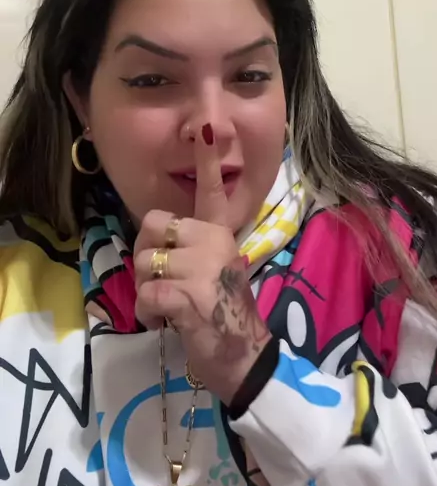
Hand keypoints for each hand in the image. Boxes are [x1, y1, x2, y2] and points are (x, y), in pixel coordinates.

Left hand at [133, 124, 271, 404]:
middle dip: (147, 257)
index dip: (207, 161)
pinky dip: (147, 313)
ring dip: (146, 290)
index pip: (212, 193)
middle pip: (152, 227)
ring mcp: (203, 268)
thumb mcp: (212, 273)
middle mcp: (214, 242)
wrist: (243, 358)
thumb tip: (154, 246)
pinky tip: (164, 322)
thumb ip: (190, 250)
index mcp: (219, 234)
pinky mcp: (190, 295)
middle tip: (164, 282)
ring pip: (145, 262)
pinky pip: (147, 293)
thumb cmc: (222, 316)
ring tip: (167, 307)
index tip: (207, 127)